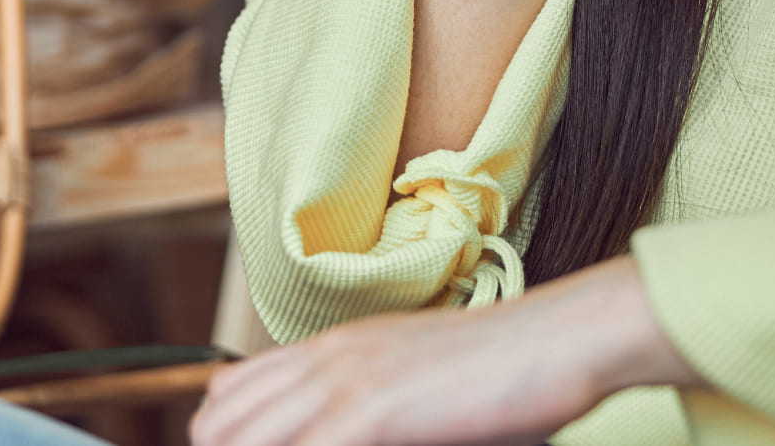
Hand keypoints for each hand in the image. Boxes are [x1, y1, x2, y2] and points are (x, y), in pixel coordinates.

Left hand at [188, 256, 697, 445]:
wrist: (556, 339)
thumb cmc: (501, 370)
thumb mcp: (413, 378)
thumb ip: (366, 406)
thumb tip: (335, 426)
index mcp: (337, 347)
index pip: (231, 394)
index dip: (218, 435)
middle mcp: (329, 359)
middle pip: (223, 424)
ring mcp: (347, 384)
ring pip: (246, 438)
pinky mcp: (371, 415)